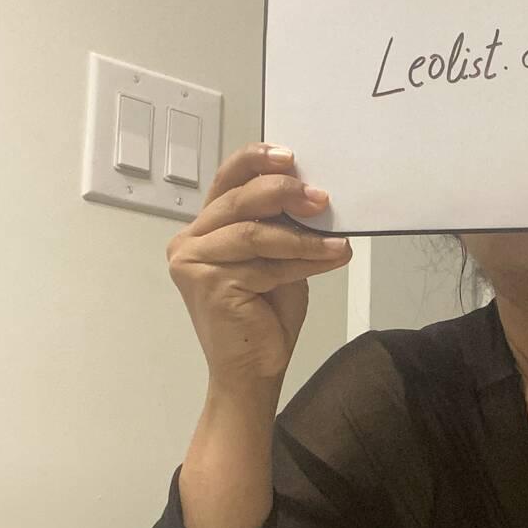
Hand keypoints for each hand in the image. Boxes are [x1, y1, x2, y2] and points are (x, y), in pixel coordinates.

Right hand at [166, 142, 349, 387]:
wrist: (254, 371)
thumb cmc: (266, 315)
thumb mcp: (277, 258)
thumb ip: (280, 227)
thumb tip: (313, 195)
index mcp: (205, 229)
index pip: (226, 181)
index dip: (255, 161)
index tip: (291, 156)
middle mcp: (189, 241)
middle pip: (238, 200)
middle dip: (284, 193)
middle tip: (322, 199)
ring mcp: (193, 263)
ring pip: (254, 233)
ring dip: (303, 236)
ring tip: (338, 241)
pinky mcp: (209, 284)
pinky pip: (265, 263)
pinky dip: (304, 260)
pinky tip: (333, 259)